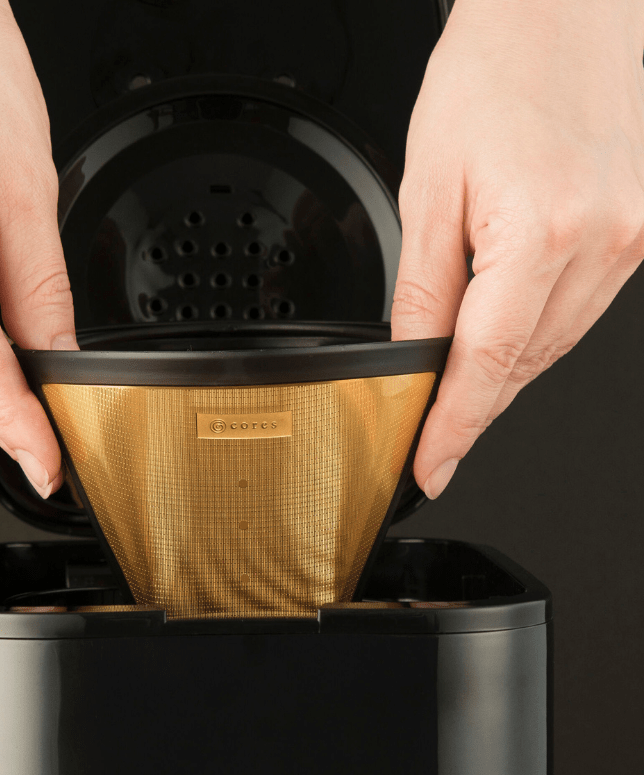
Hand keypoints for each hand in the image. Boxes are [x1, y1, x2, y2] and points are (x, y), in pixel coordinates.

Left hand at [392, 0, 643, 498]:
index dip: (455, 427)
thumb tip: (415, 360)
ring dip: (501, 369)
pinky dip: (533, 333)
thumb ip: (424, 290)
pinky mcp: (639, 233)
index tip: (430, 467)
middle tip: (428, 430)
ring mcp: (632, 240)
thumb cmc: (489, 78)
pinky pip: (576, 311)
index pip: (488, 363)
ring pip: (552, 345)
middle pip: (523, 363)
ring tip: (458, 376)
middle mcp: (604, 242)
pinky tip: (504, 327)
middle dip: (472, 403)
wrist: (557, 13)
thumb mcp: (428, 190)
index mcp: (542, 230)